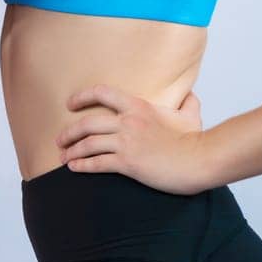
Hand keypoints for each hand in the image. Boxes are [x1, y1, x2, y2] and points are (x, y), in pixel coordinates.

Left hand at [56, 84, 217, 194]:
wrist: (201, 160)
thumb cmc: (195, 140)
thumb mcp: (190, 114)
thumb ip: (187, 102)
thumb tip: (189, 94)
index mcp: (138, 106)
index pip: (102, 93)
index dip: (82, 97)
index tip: (70, 103)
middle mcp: (128, 121)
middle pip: (87, 123)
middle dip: (69, 132)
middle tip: (60, 139)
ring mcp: (127, 142)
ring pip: (88, 144)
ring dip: (72, 151)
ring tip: (64, 157)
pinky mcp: (128, 163)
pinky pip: (97, 163)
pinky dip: (82, 166)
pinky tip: (74, 168)